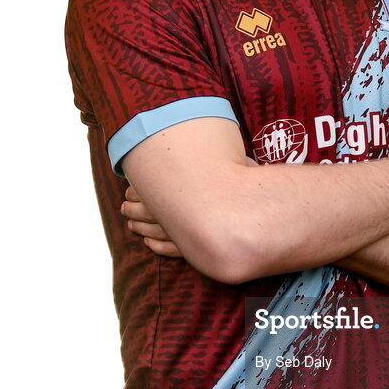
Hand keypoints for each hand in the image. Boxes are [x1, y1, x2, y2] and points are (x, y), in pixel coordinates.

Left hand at [121, 155, 259, 257]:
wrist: (263, 211)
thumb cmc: (245, 182)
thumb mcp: (231, 161)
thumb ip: (214, 157)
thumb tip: (199, 138)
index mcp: (181, 186)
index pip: (149, 190)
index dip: (136, 191)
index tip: (129, 190)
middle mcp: (180, 210)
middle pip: (147, 212)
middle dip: (133, 209)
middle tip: (124, 207)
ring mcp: (186, 233)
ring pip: (154, 232)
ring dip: (140, 228)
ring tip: (132, 225)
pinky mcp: (193, 249)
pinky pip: (169, 250)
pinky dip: (157, 247)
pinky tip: (150, 244)